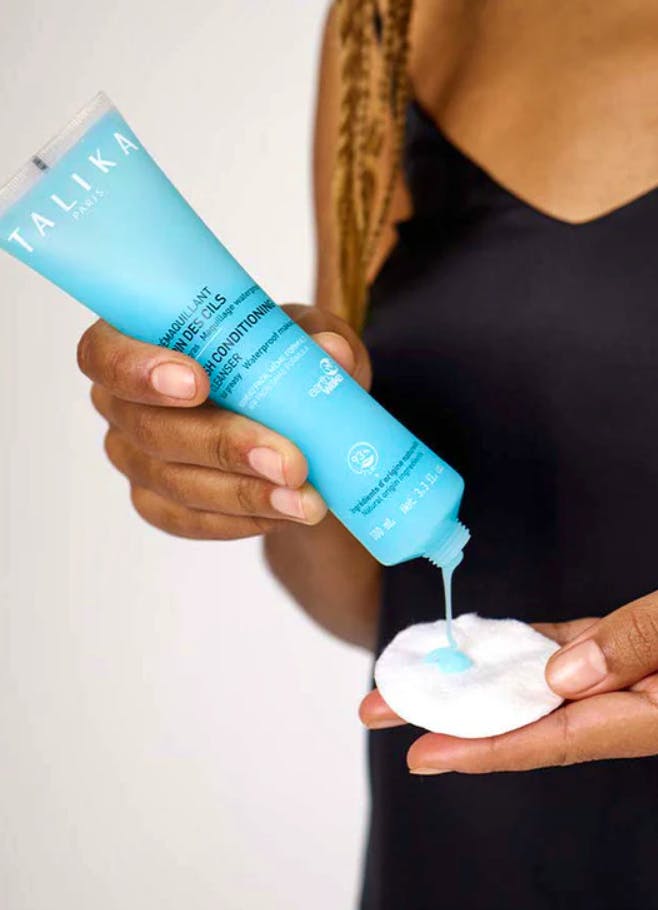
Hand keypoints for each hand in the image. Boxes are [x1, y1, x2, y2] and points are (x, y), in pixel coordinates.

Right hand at [77, 304, 371, 539]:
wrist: (292, 422)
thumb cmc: (278, 359)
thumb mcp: (306, 335)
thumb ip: (316, 336)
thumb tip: (333, 352)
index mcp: (138, 340)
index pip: (106, 352)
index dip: (139, 369)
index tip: (199, 381)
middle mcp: (123, 402)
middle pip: (149, 429)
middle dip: (225, 446)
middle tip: (291, 461)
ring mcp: (135, 458)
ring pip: (174, 483)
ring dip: (245, 494)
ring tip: (307, 500)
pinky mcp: (157, 503)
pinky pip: (189, 521)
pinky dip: (241, 519)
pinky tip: (284, 513)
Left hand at [359, 590, 657, 773]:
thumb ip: (635, 646)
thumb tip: (560, 674)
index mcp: (644, 714)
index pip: (548, 736)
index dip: (481, 746)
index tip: (419, 751)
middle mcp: (624, 704)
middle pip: (521, 716)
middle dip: (447, 715)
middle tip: (376, 708)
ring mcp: (622, 678)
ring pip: (534, 685)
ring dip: (474, 682)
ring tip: (412, 676)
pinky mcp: (627, 652)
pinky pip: (563, 655)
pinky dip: (523, 651)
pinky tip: (484, 647)